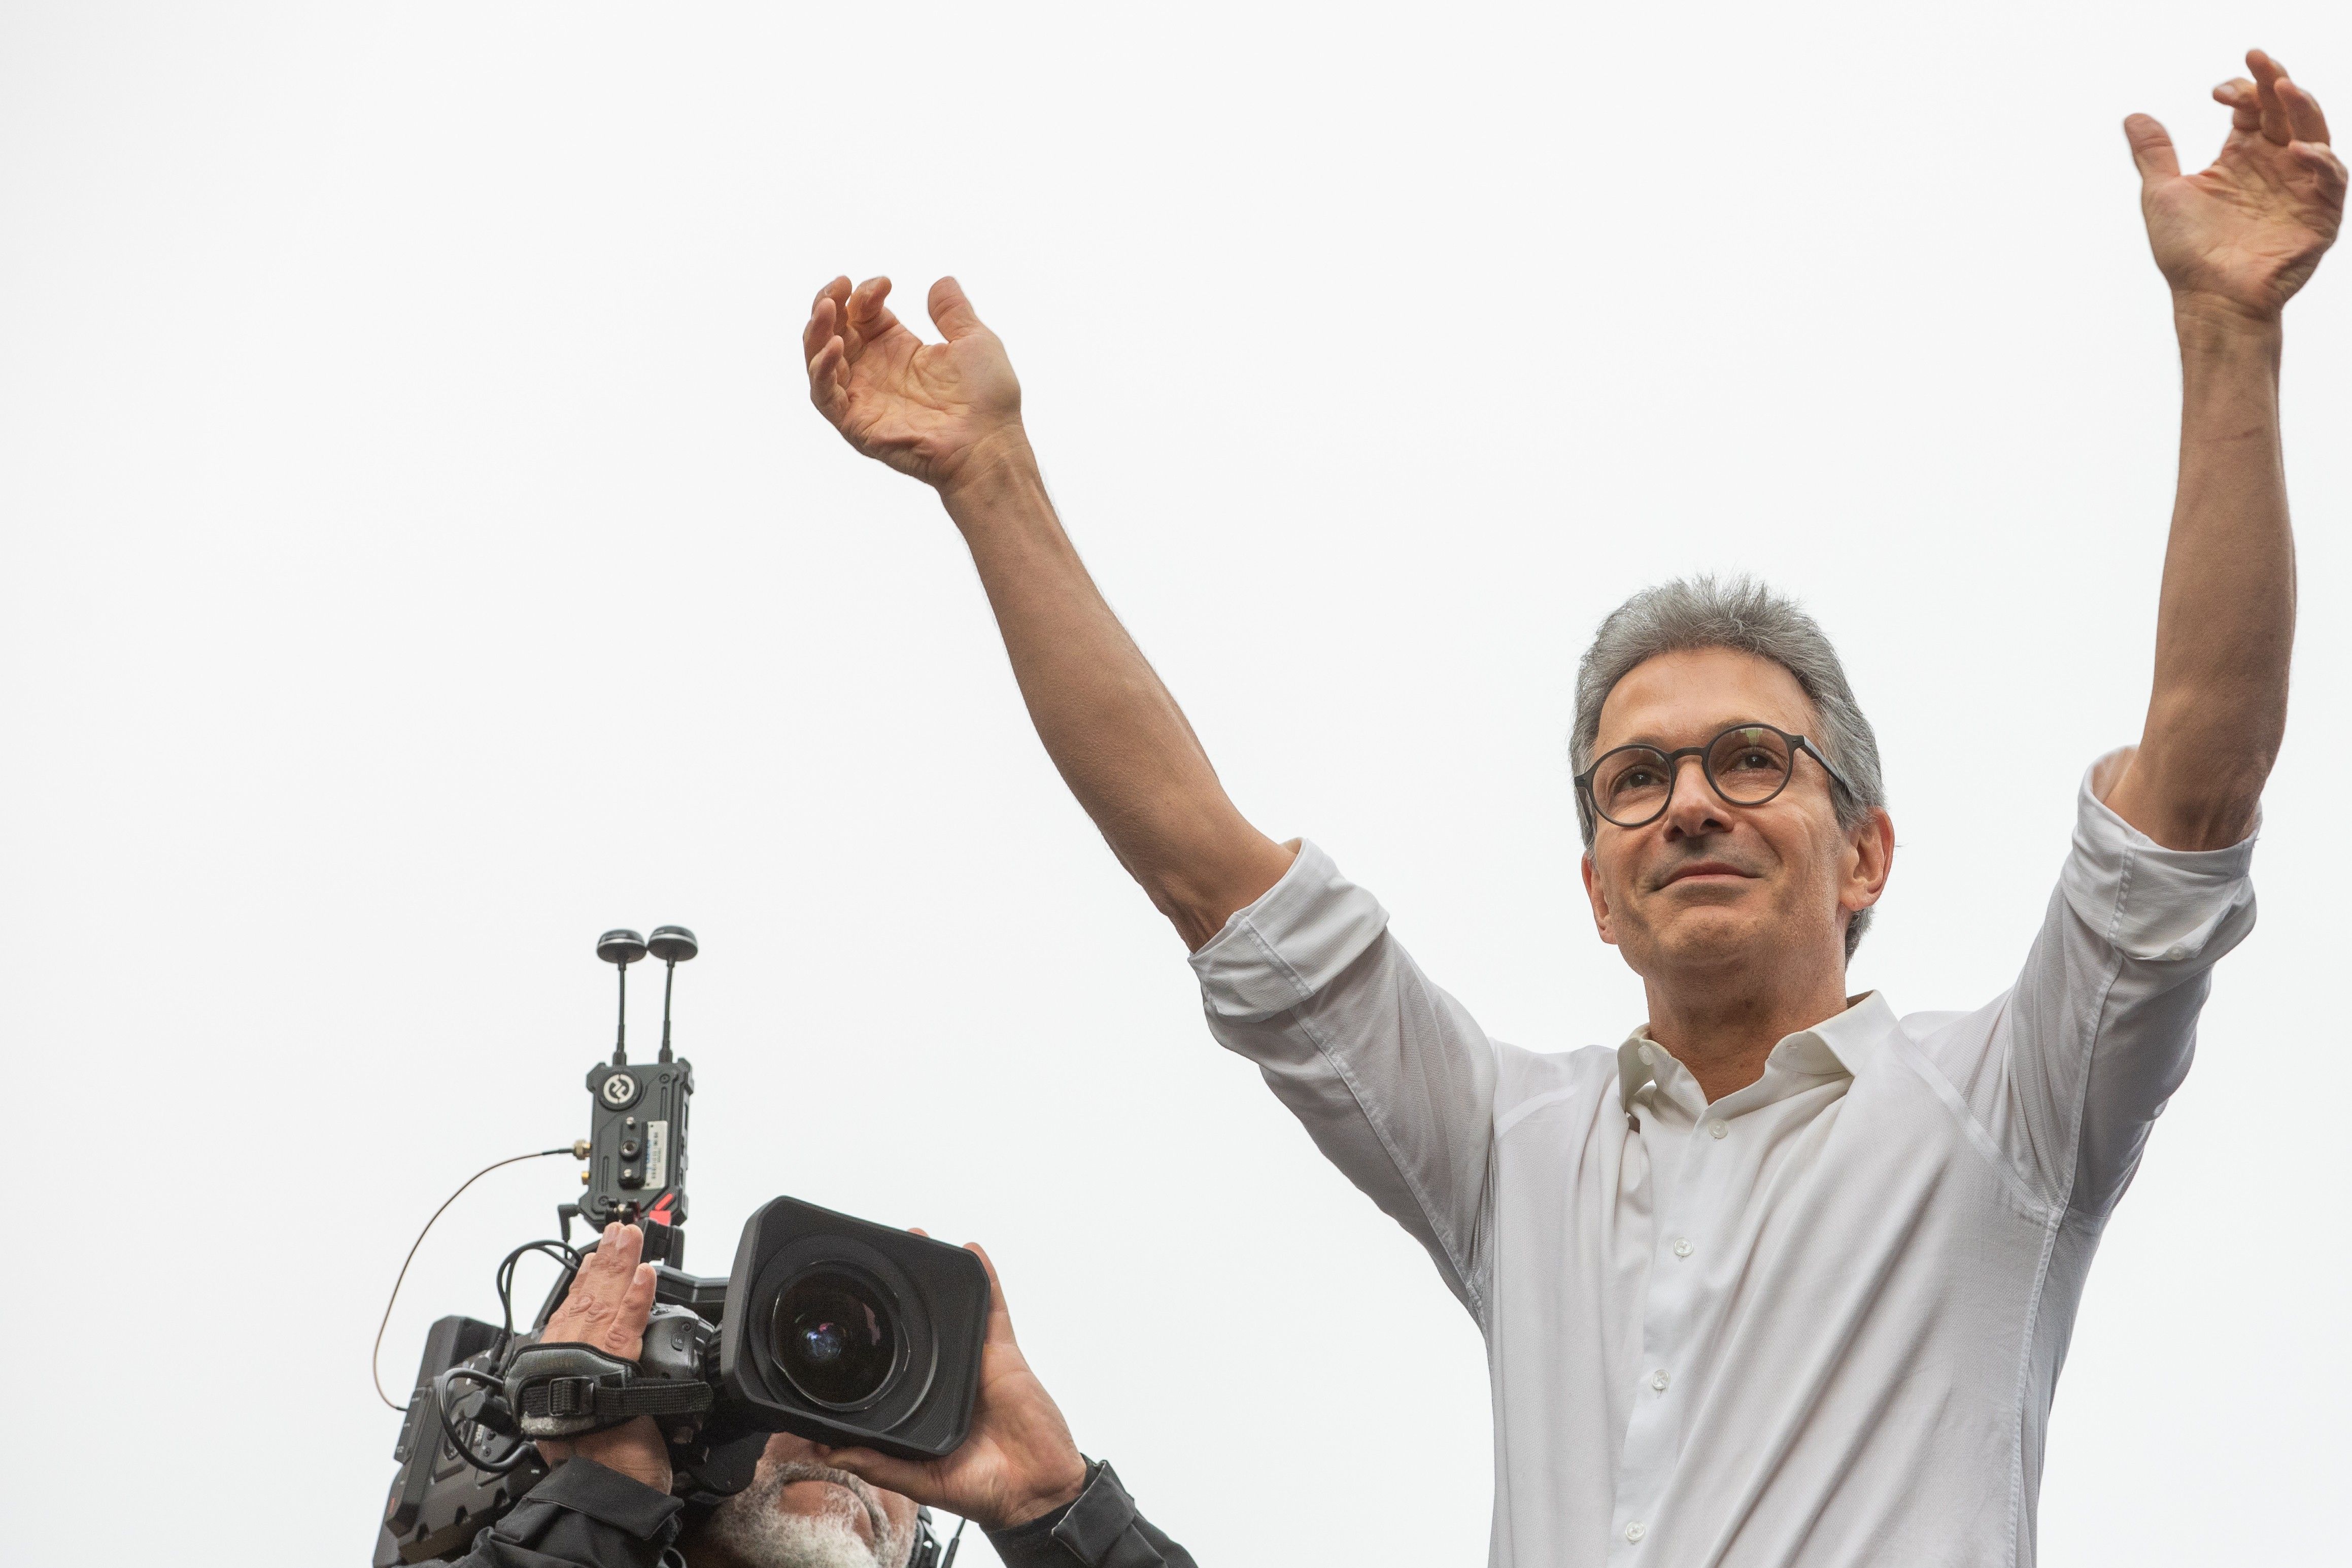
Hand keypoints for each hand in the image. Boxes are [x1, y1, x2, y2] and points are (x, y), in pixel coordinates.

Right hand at [533, 1222, 670, 1493]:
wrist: (600, 1488)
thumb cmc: (595, 1462)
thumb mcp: (585, 1417)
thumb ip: (592, 1387)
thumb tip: (608, 1377)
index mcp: (557, 1370)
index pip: (571, 1313)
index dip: (586, 1280)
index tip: (596, 1255)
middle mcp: (566, 1360)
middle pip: (585, 1299)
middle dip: (603, 1261)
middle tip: (617, 1231)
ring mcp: (589, 1361)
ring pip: (605, 1302)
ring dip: (620, 1265)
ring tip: (629, 1236)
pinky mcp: (617, 1369)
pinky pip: (629, 1323)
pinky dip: (638, 1297)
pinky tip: (646, 1273)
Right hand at [804, 275, 1029, 495]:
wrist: (989, 444)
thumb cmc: (988, 400)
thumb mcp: (974, 342)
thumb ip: (953, 311)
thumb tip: (941, 281)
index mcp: (898, 350)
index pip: (863, 314)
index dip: (865, 293)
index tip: (886, 283)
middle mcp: (875, 372)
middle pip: (833, 332)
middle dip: (828, 304)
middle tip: (838, 286)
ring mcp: (863, 398)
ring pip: (819, 361)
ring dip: (816, 332)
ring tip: (827, 308)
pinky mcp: (856, 424)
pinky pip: (825, 396)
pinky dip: (822, 369)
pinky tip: (834, 346)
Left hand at [815, 1240, 1088, 1531]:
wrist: (1037, 1492)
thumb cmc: (984, 1489)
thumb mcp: (921, 1481)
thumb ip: (877, 1465)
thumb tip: (826, 1452)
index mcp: (925, 1406)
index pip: (895, 1366)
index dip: (875, 1340)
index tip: (849, 1316)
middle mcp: (948, 1379)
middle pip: (924, 1327)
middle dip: (903, 1293)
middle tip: (876, 1259)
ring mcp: (977, 1363)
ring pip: (955, 1310)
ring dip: (938, 1275)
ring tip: (916, 1238)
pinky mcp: (1004, 1354)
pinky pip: (994, 1308)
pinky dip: (986, 1278)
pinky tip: (972, 1251)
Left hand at [2126, 50, 2345, 321]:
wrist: (2207, 299)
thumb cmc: (2187, 252)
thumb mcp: (2163, 194)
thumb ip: (2154, 153)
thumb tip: (2134, 116)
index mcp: (2243, 156)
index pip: (2253, 109)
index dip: (2241, 91)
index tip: (2216, 91)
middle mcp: (2275, 165)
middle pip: (2286, 111)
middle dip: (2274, 81)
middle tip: (2258, 58)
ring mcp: (2300, 187)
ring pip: (2316, 133)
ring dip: (2302, 107)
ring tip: (2282, 87)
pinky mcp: (2319, 214)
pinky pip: (2330, 179)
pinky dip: (2318, 160)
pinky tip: (2296, 149)